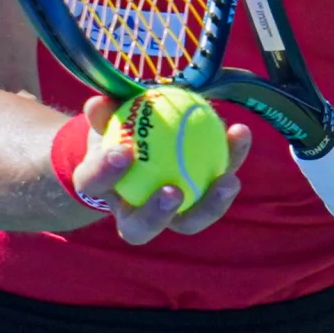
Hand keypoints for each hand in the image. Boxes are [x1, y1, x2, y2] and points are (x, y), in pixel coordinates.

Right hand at [68, 94, 254, 243]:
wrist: (137, 146)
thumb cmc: (118, 129)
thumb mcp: (107, 116)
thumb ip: (102, 110)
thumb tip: (98, 103)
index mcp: (102, 190)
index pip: (93, 185)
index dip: (105, 173)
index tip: (123, 152)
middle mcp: (132, 214)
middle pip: (140, 229)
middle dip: (157, 215)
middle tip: (174, 191)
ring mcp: (168, 215)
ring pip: (187, 222)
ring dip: (210, 205)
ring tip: (229, 179)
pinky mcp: (199, 202)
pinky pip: (215, 188)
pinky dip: (231, 161)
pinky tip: (240, 133)